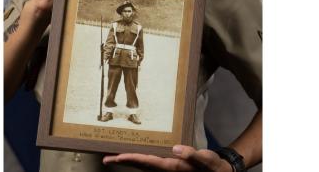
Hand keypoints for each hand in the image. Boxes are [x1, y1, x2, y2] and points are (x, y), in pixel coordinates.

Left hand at [103, 145, 232, 171]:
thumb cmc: (212, 167)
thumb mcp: (207, 160)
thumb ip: (192, 155)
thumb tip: (176, 149)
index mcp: (172, 168)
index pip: (148, 162)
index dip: (131, 159)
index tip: (117, 157)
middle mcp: (166, 170)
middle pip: (140, 166)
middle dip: (123, 162)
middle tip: (106, 158)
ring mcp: (167, 170)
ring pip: (143, 166)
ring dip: (129, 162)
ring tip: (114, 157)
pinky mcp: (169, 168)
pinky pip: (150, 164)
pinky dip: (139, 160)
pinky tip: (135, 156)